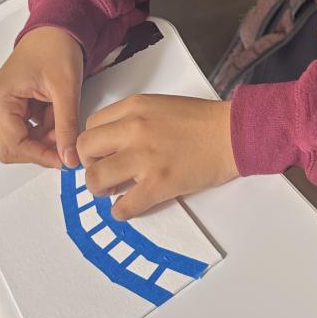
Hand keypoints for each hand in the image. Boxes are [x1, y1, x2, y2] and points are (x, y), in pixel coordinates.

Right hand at [0, 27, 83, 168]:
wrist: (58, 26)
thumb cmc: (55, 45)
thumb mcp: (65, 88)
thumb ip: (67, 125)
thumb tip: (69, 157)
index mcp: (2, 100)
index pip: (14, 145)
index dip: (39, 156)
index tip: (63, 160)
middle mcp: (0, 105)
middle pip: (13, 147)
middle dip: (40, 149)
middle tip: (64, 143)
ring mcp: (9, 105)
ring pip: (23, 140)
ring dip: (45, 138)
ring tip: (65, 121)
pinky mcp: (20, 105)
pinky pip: (30, 128)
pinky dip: (47, 128)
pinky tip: (60, 115)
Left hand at [76, 95, 237, 219]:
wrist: (232, 133)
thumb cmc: (201, 120)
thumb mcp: (158, 106)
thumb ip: (132, 120)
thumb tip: (111, 144)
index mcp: (133, 107)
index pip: (90, 126)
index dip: (94, 143)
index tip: (102, 153)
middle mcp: (133, 130)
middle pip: (85, 150)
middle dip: (89, 164)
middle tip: (104, 172)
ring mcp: (144, 158)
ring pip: (95, 180)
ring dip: (100, 190)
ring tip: (113, 191)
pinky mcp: (158, 184)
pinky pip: (122, 207)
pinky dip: (120, 212)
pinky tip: (128, 207)